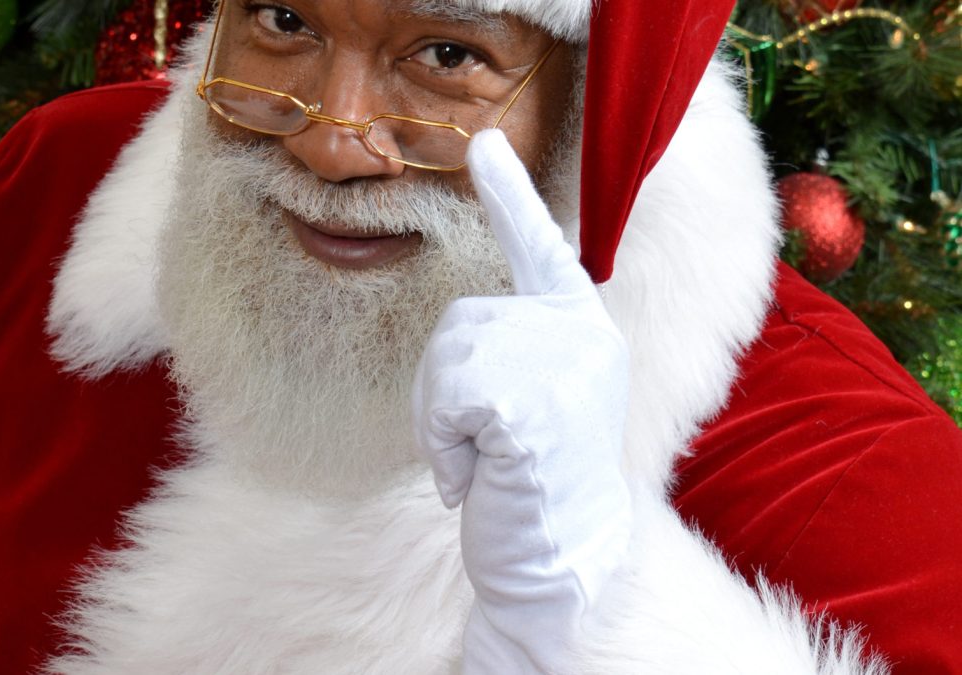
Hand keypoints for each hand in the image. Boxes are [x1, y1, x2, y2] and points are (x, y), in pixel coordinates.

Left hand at [412, 130, 632, 672]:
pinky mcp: (529, 403)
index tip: (483, 144)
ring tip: (483, 462)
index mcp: (581, 326)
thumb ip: (516, 347)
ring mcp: (562, 364)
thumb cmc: (534, 479)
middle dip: (443, 389)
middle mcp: (581, 332)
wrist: (563, 559)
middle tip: (477, 447)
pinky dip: (444, 447)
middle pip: (459, 319)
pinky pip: (447, 402)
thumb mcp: (536, 399)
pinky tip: (478, 478)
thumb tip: (467, 328)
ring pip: (447, 357)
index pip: (540, 247)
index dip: (509, 193)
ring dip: (442, 422)